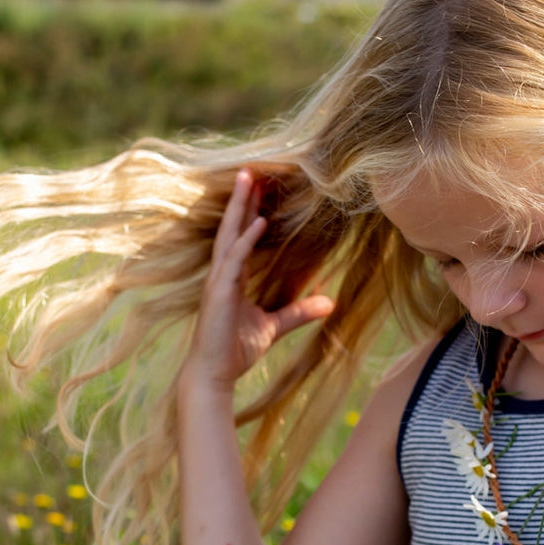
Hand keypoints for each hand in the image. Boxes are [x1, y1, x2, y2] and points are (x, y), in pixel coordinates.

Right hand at [185, 171, 334, 390]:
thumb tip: (329, 303)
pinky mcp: (219, 293)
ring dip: (240, 207)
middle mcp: (221, 274)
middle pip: (232, 228)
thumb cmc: (235, 350)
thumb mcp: (274, 327)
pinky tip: (259, 221)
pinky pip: (234, 259)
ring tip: (249, 180)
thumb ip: (298, 311)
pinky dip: (246, 239)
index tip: (260, 189)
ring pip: (230, 235)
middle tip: (251, 169)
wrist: (214, 375)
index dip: (250, 212)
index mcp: (231, 278)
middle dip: (242, 199)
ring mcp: (218, 281)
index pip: (241, 237)